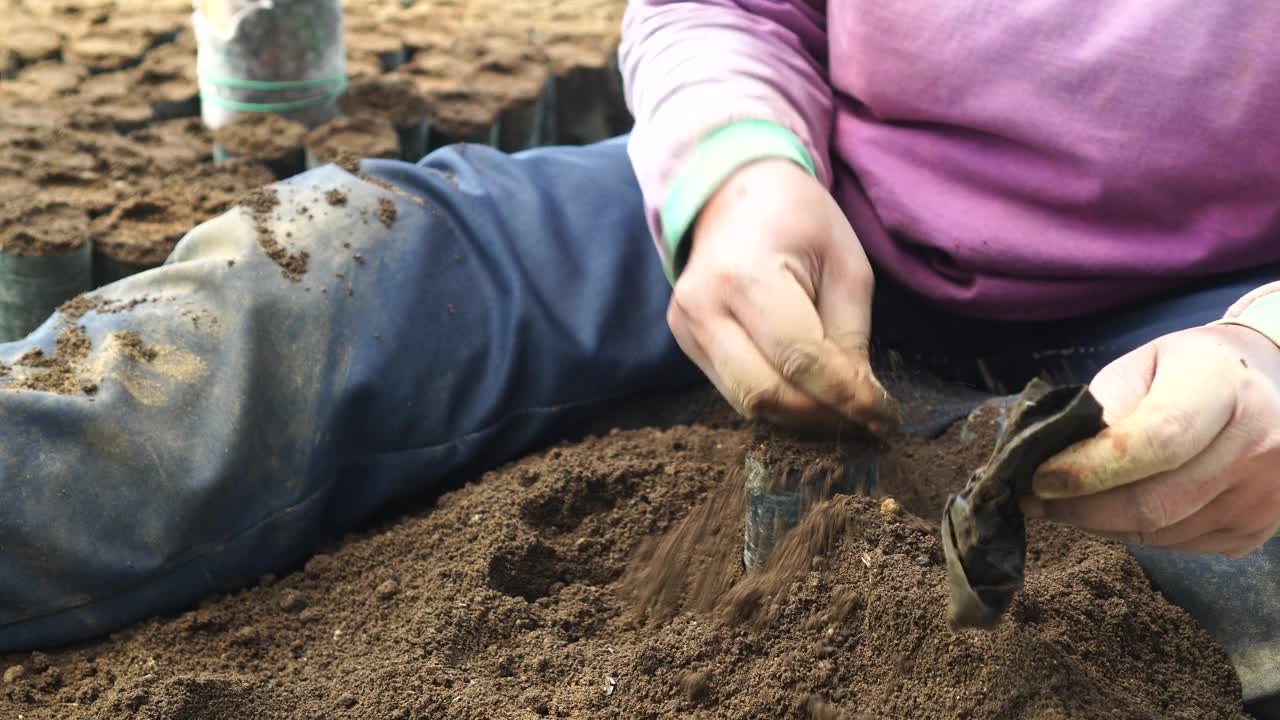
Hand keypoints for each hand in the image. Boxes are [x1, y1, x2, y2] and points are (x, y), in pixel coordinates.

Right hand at [667, 158, 896, 431]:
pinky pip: (735, 390)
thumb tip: (860, 400)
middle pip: (766, 394)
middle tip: (863, 419)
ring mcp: (687, 328)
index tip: (884, 417)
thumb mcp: (845, 264)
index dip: (847, 396)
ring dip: (799, 417)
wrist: (733, 193)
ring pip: (747, 403)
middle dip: (822, 415)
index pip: (801, 359)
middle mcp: (705, 308)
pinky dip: (776, 401)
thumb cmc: (799, 219)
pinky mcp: (685, 341)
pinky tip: (807, 392)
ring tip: (839, 409)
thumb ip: (851, 335)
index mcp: (747, 277)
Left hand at [1023, 323, 1279, 556]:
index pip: (1155, 443)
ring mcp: (1265, 495)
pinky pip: (1182, 547)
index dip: (1090, 470)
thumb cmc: (1189, 371)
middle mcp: (1259, 447)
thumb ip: (1105, 405)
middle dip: (1083, 509)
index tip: (1040, 480)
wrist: (1266, 386)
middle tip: (1037, 503)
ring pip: (1163, 534)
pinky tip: (1118, 510)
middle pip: (1155, 503)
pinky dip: (1138, 534)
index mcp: (1225, 391)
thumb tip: (1063, 457)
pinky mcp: (1260, 528)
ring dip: (1104, 525)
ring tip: (1073, 503)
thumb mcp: (1141, 364)